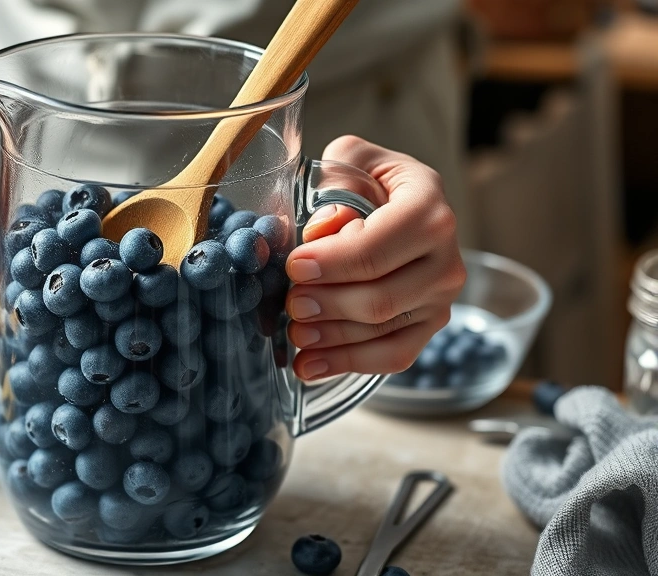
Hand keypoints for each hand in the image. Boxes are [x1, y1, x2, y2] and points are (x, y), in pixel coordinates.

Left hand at [286, 136, 465, 378]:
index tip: (295, 268)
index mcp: (428, 207)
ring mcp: (441, 296)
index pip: (379, 246)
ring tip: (295, 334)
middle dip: (328, 305)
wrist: (398, 204)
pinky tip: (309, 366)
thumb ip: (337, 181)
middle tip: (291, 304)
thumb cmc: (369, 181)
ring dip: (331, 338)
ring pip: (384, 330)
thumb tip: (325, 227)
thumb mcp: (351, 159)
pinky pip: (393, 355)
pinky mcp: (429, 326)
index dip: (332, 262)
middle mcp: (446, 255)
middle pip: (381, 297)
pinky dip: (347, 363)